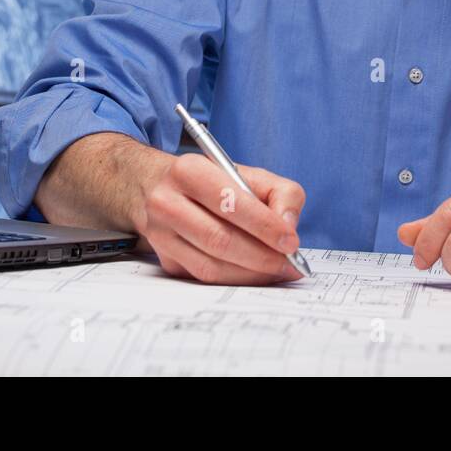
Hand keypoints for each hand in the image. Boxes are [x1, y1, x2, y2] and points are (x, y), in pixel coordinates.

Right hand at [132, 153, 305, 284]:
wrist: (159, 187)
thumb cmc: (212, 182)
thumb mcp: (249, 173)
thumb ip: (281, 193)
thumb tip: (288, 226)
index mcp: (189, 171)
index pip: (230, 203)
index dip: (264, 226)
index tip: (291, 242)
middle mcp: (167, 202)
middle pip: (219, 239)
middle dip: (262, 256)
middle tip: (290, 263)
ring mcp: (161, 234)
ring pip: (211, 266)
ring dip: (251, 274)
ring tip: (279, 270)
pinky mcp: (165, 259)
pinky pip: (205, 277)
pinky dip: (236, 280)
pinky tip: (256, 274)